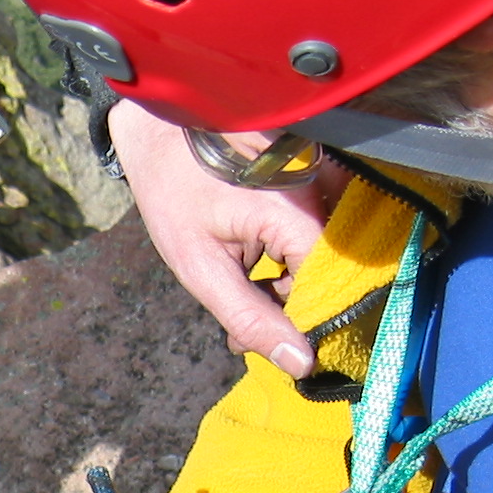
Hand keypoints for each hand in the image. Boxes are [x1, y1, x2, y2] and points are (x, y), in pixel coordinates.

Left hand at [109, 103, 337, 376]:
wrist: (160, 130)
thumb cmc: (172, 192)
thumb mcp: (201, 267)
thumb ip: (250, 317)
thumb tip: (300, 362)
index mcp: (293, 209)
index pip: (330, 282)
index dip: (311, 320)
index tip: (283, 349)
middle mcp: (320, 189)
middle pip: (333, 271)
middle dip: (293, 307)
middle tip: (245, 331)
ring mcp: (322, 179)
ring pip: (326, 256)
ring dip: (290, 285)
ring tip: (242, 292)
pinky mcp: (316, 178)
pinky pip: (318, 234)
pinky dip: (290, 259)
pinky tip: (256, 267)